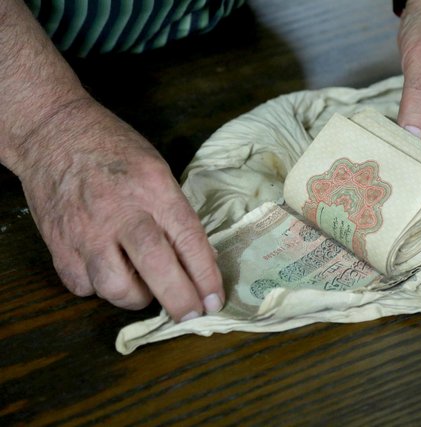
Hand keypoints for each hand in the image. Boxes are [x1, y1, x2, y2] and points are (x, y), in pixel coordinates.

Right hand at [19, 100, 224, 321]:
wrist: (53, 134)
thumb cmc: (114, 150)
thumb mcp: (157, 171)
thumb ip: (175, 214)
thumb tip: (199, 259)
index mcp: (153, 189)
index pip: (188, 238)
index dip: (205, 275)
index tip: (215, 300)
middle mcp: (120, 212)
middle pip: (155, 265)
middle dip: (179, 298)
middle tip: (191, 314)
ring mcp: (85, 232)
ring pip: (115, 287)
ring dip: (136, 297)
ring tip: (143, 286)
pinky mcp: (58, 246)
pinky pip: (84, 287)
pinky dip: (100, 288)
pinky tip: (107, 272)